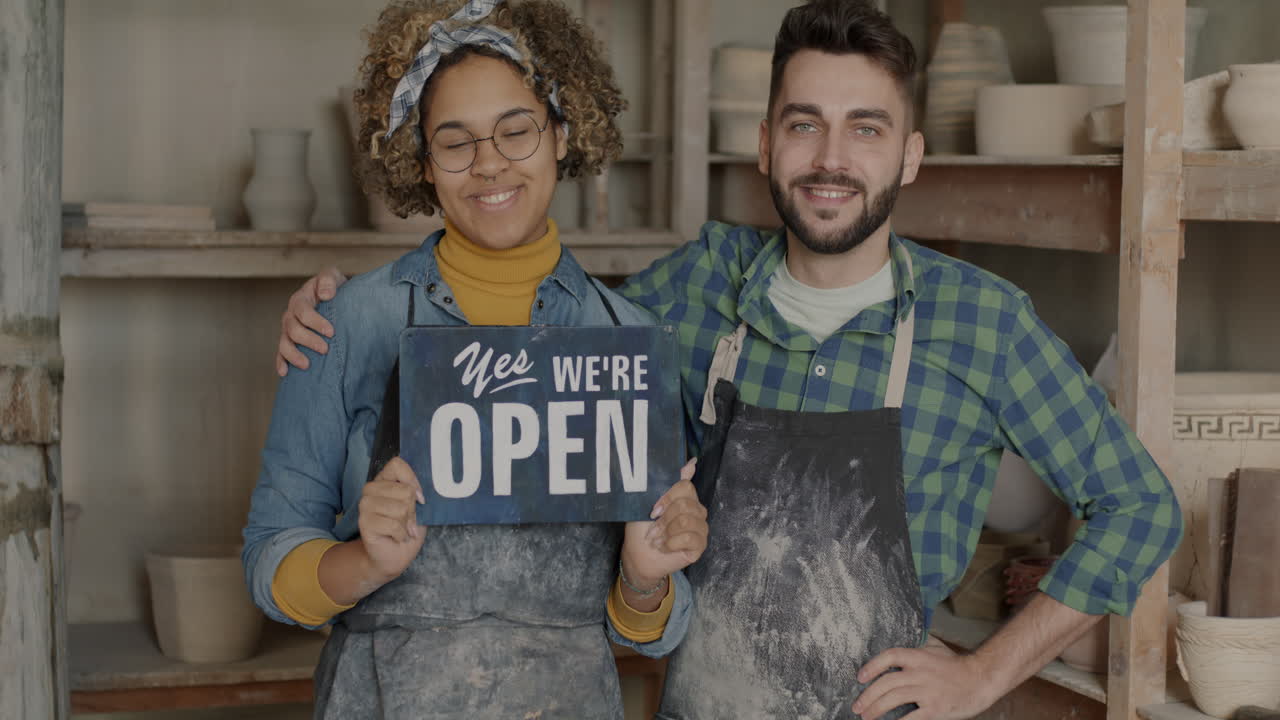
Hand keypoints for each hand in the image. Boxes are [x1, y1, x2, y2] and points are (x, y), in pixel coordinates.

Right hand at [276, 266, 347, 375]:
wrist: (333, 297)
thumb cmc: (333, 287)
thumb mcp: (332, 276)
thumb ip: (328, 280)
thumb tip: (325, 295)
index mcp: (300, 299)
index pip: (303, 311)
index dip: (315, 322)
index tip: (331, 332)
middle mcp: (291, 314)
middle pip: (293, 329)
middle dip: (308, 340)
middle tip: (325, 349)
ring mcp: (288, 328)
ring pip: (285, 343)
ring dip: (294, 355)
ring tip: (307, 365)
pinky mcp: (289, 340)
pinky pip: (281, 352)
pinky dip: (281, 362)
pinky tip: (285, 373)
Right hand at [357, 457, 426, 583]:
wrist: (394, 556)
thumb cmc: (407, 529)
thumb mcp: (418, 507)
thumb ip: (416, 493)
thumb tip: (418, 492)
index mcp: (384, 480)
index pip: (397, 464)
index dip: (413, 481)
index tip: (419, 499)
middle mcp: (371, 489)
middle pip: (404, 490)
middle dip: (413, 511)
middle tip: (408, 521)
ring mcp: (365, 505)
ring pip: (400, 508)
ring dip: (406, 524)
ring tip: (402, 530)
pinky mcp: (364, 522)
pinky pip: (393, 525)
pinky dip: (401, 534)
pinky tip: (396, 537)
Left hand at [621, 459, 707, 586]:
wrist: (639, 555)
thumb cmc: (643, 529)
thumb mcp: (650, 501)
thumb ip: (670, 482)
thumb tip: (692, 462)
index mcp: (686, 498)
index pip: (686, 487)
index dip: (667, 497)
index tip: (653, 511)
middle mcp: (697, 511)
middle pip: (685, 504)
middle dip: (664, 518)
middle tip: (653, 529)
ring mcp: (700, 528)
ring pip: (686, 521)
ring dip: (666, 531)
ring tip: (657, 539)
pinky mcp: (700, 545)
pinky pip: (689, 538)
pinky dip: (671, 543)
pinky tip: (664, 547)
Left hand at [852, 640, 996, 719]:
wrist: (981, 680)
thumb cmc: (956, 665)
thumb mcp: (936, 648)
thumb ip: (917, 644)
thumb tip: (899, 637)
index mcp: (919, 657)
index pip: (890, 656)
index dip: (872, 666)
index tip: (860, 677)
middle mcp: (921, 673)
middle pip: (887, 683)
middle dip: (868, 696)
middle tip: (857, 706)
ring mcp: (928, 692)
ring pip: (894, 700)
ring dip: (876, 710)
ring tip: (865, 717)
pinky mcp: (936, 709)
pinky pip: (912, 718)